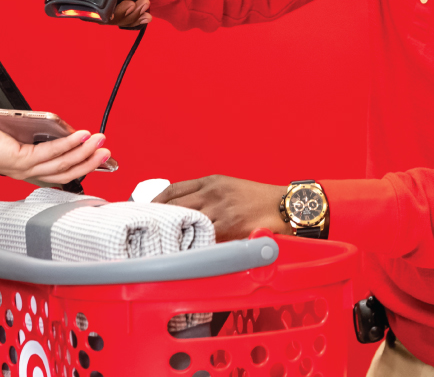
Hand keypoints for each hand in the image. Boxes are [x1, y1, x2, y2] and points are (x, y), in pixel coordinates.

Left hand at [0, 108, 111, 184]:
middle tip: (106, 152)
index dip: (78, 163)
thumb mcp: (4, 126)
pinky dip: (70, 144)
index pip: (55, 169)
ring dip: (85, 153)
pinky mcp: (21, 159)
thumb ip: (24, 125)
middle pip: (66, 171)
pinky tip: (83, 136)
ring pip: (63, 165)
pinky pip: (52, 153)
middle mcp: (25, 169)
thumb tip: (40, 120)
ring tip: (101, 143)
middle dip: (89, 161)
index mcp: (21, 164)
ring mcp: (24, 167)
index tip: (94, 154)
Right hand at [106, 0, 154, 27]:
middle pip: (102, 15)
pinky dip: (135, 21)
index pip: (91, 4)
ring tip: (145, 5)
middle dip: (123, 15)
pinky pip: (122, 21)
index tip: (127, 4)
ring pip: (114, 20)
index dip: (106, 11)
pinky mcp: (119, 8)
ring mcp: (108, 1)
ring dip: (131, 17)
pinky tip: (145, 16)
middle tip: (137, 5)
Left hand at [153, 175, 292, 241]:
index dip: (157, 201)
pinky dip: (192, 245)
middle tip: (148, 230)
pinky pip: (204, 237)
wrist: (284, 206)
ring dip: (173, 233)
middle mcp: (212, 193)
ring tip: (160, 244)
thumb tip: (184, 211)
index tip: (148, 211)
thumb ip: (207, 196)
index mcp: (211, 181)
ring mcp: (220, 209)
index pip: (174, 189)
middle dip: (159, 218)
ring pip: (186, 221)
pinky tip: (184, 251)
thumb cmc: (259, 199)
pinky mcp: (229, 226)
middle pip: (175, 205)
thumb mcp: (230, 188)